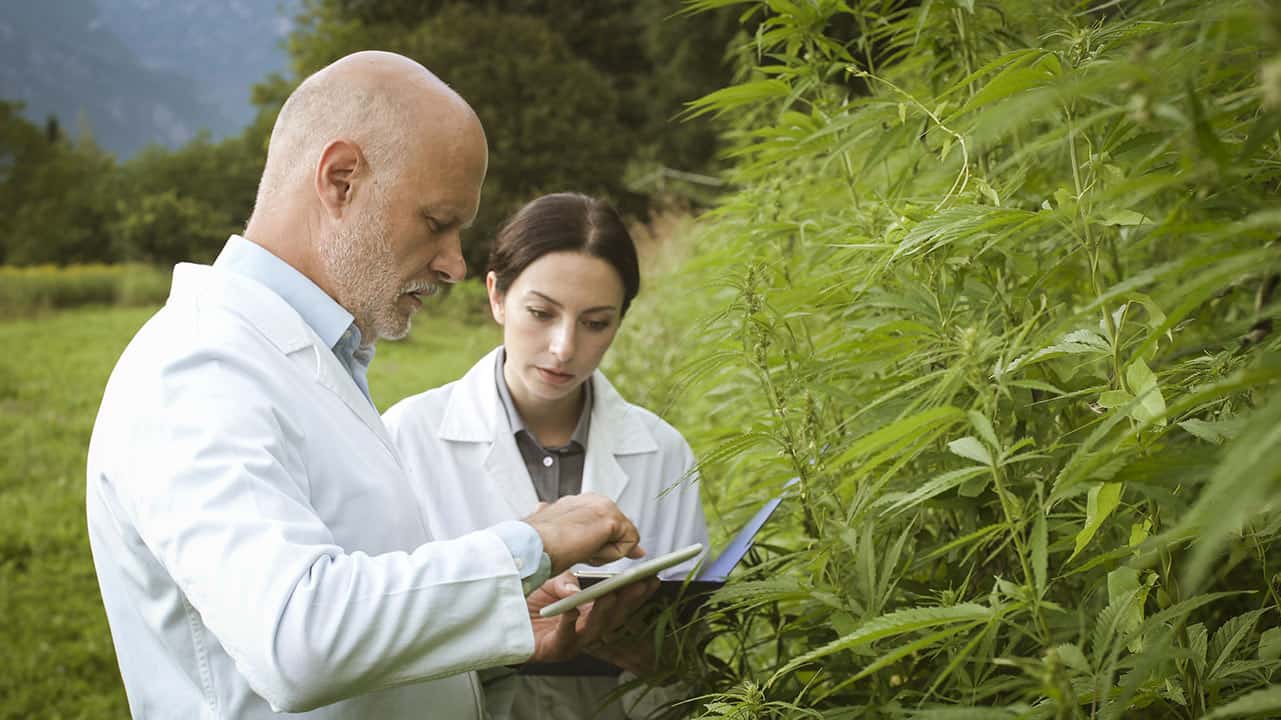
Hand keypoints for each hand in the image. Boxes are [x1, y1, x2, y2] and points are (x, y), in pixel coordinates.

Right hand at [523, 492, 643, 573]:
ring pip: (624, 536)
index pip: (607, 522)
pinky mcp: (610, 519)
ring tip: (580, 551)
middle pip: (619, 529)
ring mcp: (603, 506)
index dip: (605, 541)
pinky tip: (588, 553)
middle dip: (605, 546)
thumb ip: (591, 539)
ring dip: (605, 551)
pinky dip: (610, 555)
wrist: (529, 545)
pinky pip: (628, 544)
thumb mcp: (567, 539)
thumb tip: (613, 544)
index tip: (593, 549)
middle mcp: (593, 499)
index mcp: (579, 502)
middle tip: (579, 551)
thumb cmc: (538, 546)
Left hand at [526, 571, 658, 664]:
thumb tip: (574, 586)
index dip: (636, 592)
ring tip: (611, 593)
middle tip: (640, 584)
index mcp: (589, 613)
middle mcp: (585, 629)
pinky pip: (564, 637)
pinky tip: (572, 610)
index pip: (619, 603)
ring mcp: (571, 642)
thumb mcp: (551, 583)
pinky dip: (569, 623)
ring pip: (594, 628)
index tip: (651, 578)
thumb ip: (565, 581)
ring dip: (604, 611)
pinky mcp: (553, 650)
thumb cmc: (529, 603)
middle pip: (614, 617)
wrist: (502, 620)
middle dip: (629, 600)